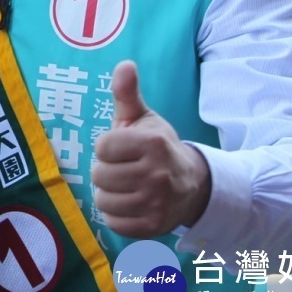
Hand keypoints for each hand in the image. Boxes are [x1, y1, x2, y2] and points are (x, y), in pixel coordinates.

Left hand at [91, 61, 211, 238]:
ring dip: (110, 194)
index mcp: (153, 144)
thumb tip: (124, 64)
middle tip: (124, 169)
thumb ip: (127, 93)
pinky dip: (117, 215)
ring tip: (127, 186)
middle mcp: (157, 174)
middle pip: (99, 176)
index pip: (102, 148)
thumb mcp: (144, 118)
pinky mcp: (154, 227)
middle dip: (107, 171)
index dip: (107, 148)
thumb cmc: (157, 148)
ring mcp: (157, 203)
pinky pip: (113, 223)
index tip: (122, 149)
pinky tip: (131, 204)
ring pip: (103, 201)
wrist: (192, 184)